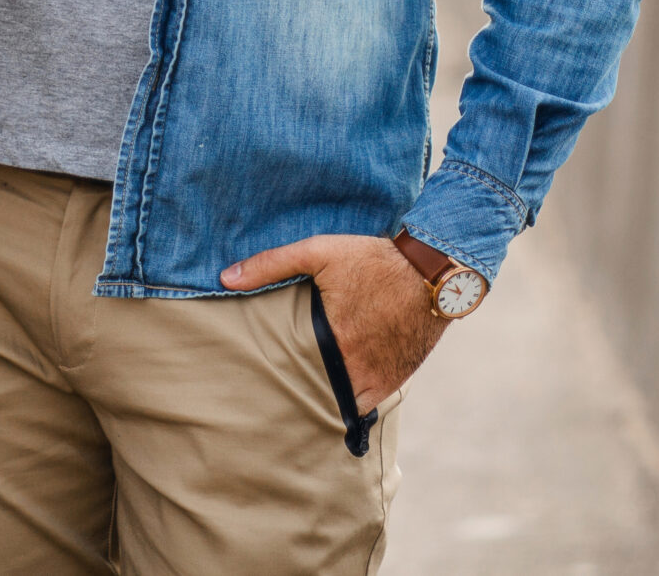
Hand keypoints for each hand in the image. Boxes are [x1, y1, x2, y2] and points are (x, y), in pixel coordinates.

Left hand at [220, 235, 449, 408]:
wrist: (432, 271)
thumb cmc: (373, 259)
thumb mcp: (318, 252)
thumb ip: (271, 265)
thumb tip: (225, 278)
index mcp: (334, 338)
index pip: (294, 378)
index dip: (276, 387)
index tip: (258, 388)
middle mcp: (358, 366)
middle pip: (318, 397)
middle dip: (297, 399)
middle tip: (273, 402)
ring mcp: (380, 377)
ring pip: (344, 407)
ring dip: (325, 404)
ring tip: (300, 404)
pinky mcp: (397, 378)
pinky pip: (370, 404)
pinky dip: (352, 404)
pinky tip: (334, 399)